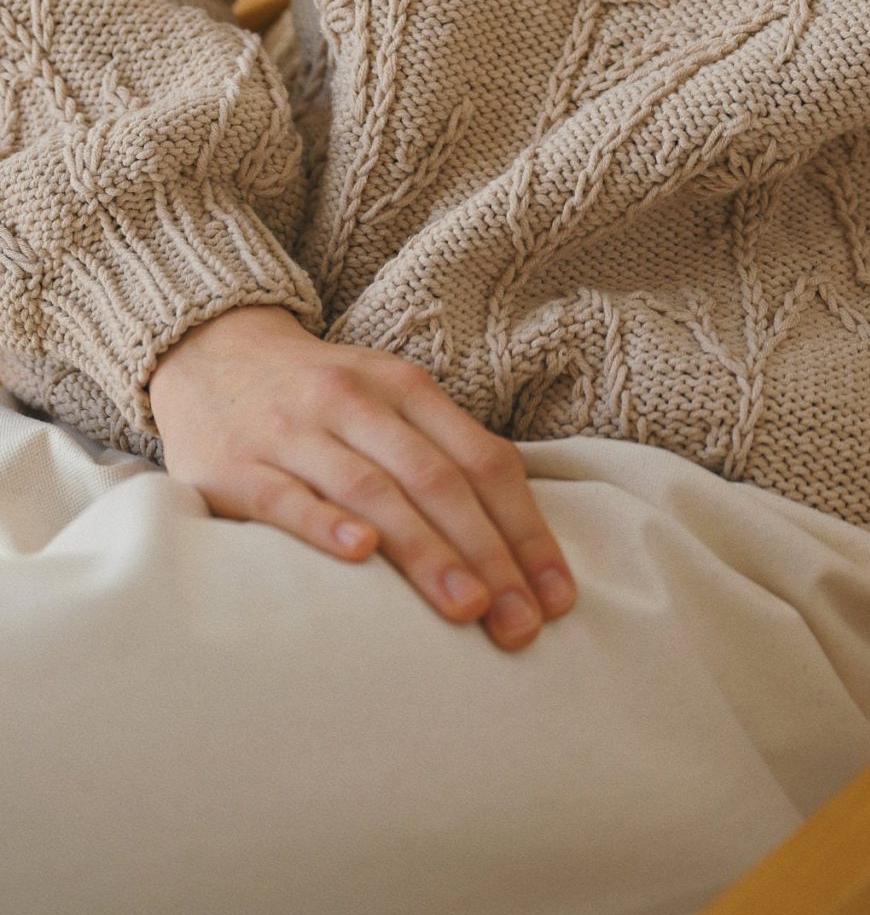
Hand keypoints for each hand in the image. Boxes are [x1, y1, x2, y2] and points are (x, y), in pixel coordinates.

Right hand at [148, 304, 577, 650]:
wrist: (209, 348)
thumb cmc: (318, 395)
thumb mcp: (387, 399)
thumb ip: (442, 451)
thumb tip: (518, 538)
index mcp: (405, 387)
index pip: (483, 459)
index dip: (525, 529)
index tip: (557, 594)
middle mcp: (357, 402)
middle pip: (438, 480)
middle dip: (488, 555)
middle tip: (521, 624)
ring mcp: (296, 432)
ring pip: (374, 490)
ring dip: (426, 551)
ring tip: (467, 608)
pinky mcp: (238, 466)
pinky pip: (287, 496)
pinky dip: (325, 524)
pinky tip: (360, 555)